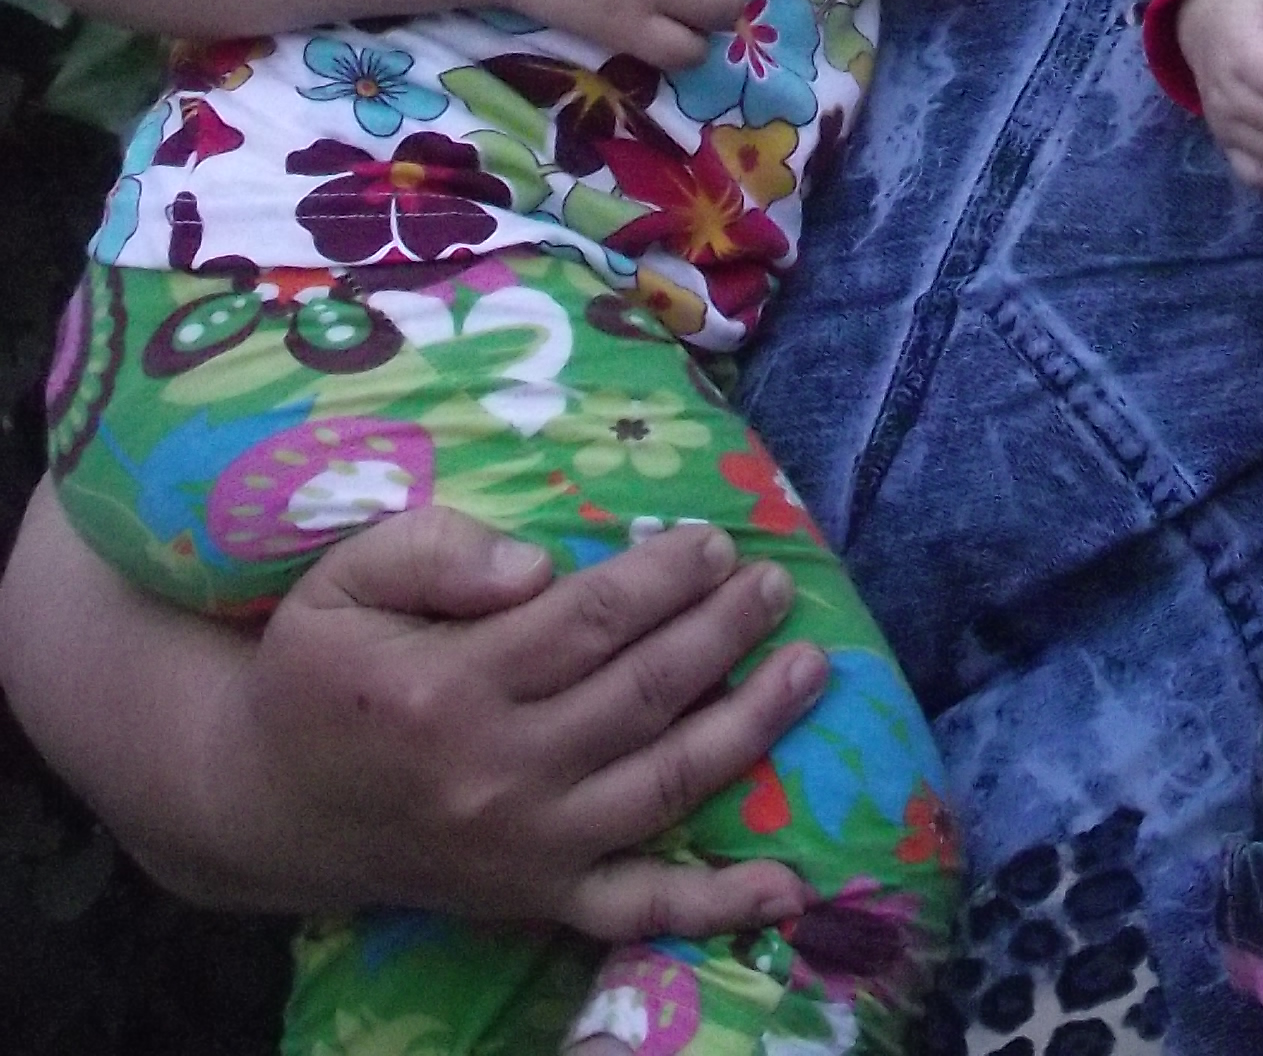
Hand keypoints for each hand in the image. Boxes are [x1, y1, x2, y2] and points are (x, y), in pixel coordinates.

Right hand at [236, 508, 820, 936]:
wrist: (269, 802)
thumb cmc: (318, 670)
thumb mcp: (345, 579)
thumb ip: (438, 550)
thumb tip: (540, 563)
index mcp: (449, 688)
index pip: (587, 622)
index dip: (661, 577)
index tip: (714, 539)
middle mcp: (498, 775)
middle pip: (641, 694)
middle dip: (721, 632)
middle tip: (773, 583)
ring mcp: (527, 848)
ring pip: (663, 784)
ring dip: (749, 726)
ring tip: (808, 667)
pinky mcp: (537, 898)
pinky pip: (639, 909)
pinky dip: (718, 903)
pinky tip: (789, 884)